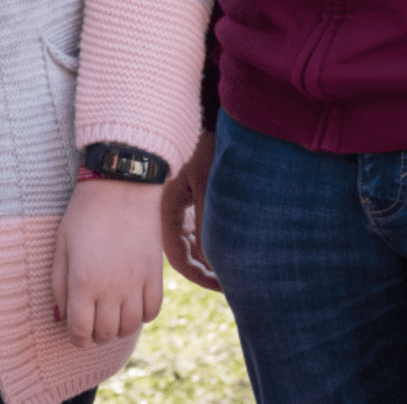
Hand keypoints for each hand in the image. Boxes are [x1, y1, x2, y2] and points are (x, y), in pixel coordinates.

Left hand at [51, 178, 165, 347]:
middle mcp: (111, 289)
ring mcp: (136, 283)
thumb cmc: (85, 214)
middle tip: (92, 322)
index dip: (77, 338)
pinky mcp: (155, 275)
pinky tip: (132, 302)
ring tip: (112, 313)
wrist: (122, 187)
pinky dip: (141, 315)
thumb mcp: (61, 246)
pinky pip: (151, 312)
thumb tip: (62, 316)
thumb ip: (59, 284)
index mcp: (83, 282)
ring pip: (130, 328)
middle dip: (96, 335)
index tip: (76, 333)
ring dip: (119, 327)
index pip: (81, 332)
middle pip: (106, 335)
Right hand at [159, 130, 220, 290]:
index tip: (223, 285)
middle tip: (233, 284)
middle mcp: (174, 210)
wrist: (227, 122)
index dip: (199, 276)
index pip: (178, 256)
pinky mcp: (200, 199)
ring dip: (213, 259)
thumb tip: (211, 265)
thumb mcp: (211, 189)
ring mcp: (186, 204)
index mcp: (168, 207)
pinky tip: (235, 248)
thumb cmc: (215, 150)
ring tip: (237, 270)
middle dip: (206, 271)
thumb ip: (207, 227)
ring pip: (196, 244)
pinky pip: (204, 230)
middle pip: (185, 253)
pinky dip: (217, 243)